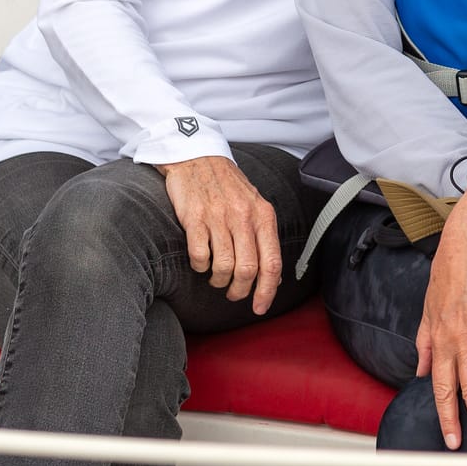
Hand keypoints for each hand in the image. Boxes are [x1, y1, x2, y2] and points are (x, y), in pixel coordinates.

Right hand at [158, 156, 283, 314]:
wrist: (197, 157)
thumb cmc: (226, 186)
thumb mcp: (254, 204)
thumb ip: (263, 235)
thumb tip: (272, 274)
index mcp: (263, 215)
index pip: (272, 262)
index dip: (267, 291)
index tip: (259, 308)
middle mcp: (243, 216)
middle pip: (248, 271)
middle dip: (240, 291)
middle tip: (232, 292)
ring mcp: (218, 217)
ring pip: (224, 268)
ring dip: (218, 281)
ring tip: (215, 276)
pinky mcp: (194, 218)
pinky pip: (200, 257)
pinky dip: (200, 267)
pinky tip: (201, 261)